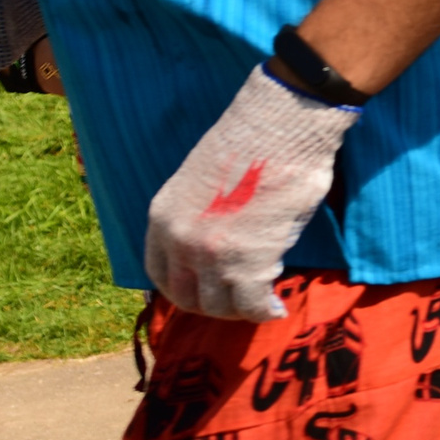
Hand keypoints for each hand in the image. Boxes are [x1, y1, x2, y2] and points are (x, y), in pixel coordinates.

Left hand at [145, 67, 358, 320]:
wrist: (280, 128)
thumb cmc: (253, 142)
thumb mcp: (202, 183)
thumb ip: (200, 217)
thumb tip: (219, 237)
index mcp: (163, 217)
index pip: (160, 273)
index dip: (183, 288)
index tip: (205, 291)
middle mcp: (179, 241)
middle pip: (185, 296)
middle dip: (212, 306)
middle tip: (236, 301)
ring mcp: (211, 256)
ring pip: (218, 306)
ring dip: (239, 310)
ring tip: (260, 303)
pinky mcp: (247, 265)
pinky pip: (251, 306)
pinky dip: (265, 312)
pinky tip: (276, 308)